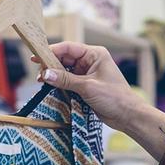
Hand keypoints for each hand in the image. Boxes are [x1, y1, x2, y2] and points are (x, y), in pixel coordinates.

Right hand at [40, 43, 164, 158]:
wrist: (128, 115)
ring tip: (41, 81)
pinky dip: (60, 83)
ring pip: (65, 70)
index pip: (69, 48)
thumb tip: (45, 74)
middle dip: (51, 64)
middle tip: (38, 73)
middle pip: (65, 58)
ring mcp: (88, 73)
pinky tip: (50, 87)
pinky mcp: (86, 85)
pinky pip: (69, 81)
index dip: (52, 51)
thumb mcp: (87, 87)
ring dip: (54, 75)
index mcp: (95, 54)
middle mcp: (91, 61)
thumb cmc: (114, 98)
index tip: (37, 57)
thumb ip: (65, 80)